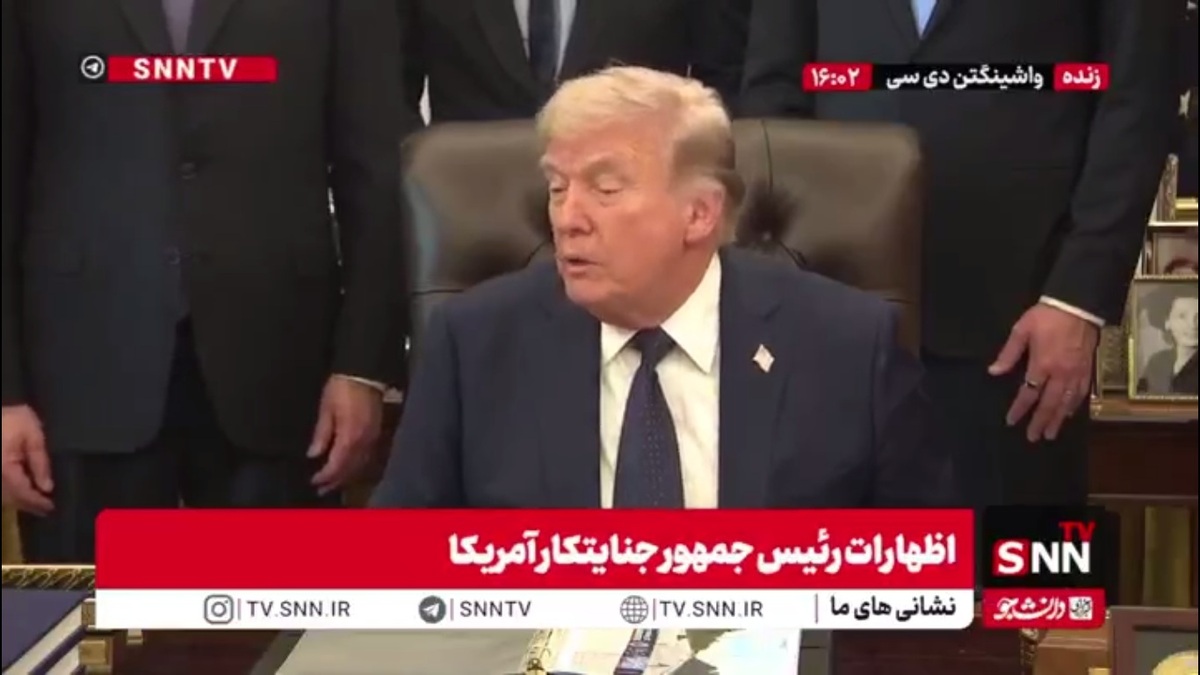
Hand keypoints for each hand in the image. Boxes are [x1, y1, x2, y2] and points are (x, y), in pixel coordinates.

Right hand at [1, 405, 53, 514]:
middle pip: (10, 498)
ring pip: (3, 495)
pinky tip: (22, 490)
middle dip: (28, 504)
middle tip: (46, 509)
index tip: (50, 509)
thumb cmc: (11, 419)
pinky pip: (0, 487)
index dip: (36, 502)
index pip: (21, 492)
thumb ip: (40, 462)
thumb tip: (47, 487)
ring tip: (37, 502)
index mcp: (4, 468)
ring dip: (19, 500)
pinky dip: (10, 492)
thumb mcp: (32, 435)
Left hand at [308, 377, 382, 494]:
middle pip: (350, 469)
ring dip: (346, 476)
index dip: (325, 476)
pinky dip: (356, 466)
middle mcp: (364, 442)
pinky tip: (349, 468)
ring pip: (360, 465)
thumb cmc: (341, 388)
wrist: (365, 373)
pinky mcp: (377, 433)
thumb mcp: (326, 408)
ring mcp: (373, 438)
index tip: (313, 482)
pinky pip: (367, 456)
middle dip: (336, 481)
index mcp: (350, 436)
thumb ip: (322, 433)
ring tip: (334, 483)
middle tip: (321, 490)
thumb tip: (313, 455)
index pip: (337, 465)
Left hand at [989, 304, 1098, 441]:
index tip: (1012, 421)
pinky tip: (1070, 413)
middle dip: (1041, 422)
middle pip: (1050, 403)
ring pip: (1067, 402)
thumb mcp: (1021, 330)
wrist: (1078, 304)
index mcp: (1042, 364)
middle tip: (1033, 437)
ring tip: (1051, 433)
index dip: (1020, 409)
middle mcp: (1060, 373)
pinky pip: (1082, 392)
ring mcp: (1077, 372)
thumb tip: (994, 372)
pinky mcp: (1088, 368)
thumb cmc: (1046, 316)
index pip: (1028, 393)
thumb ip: (1009, 354)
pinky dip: (1075, 405)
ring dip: (1059, 419)